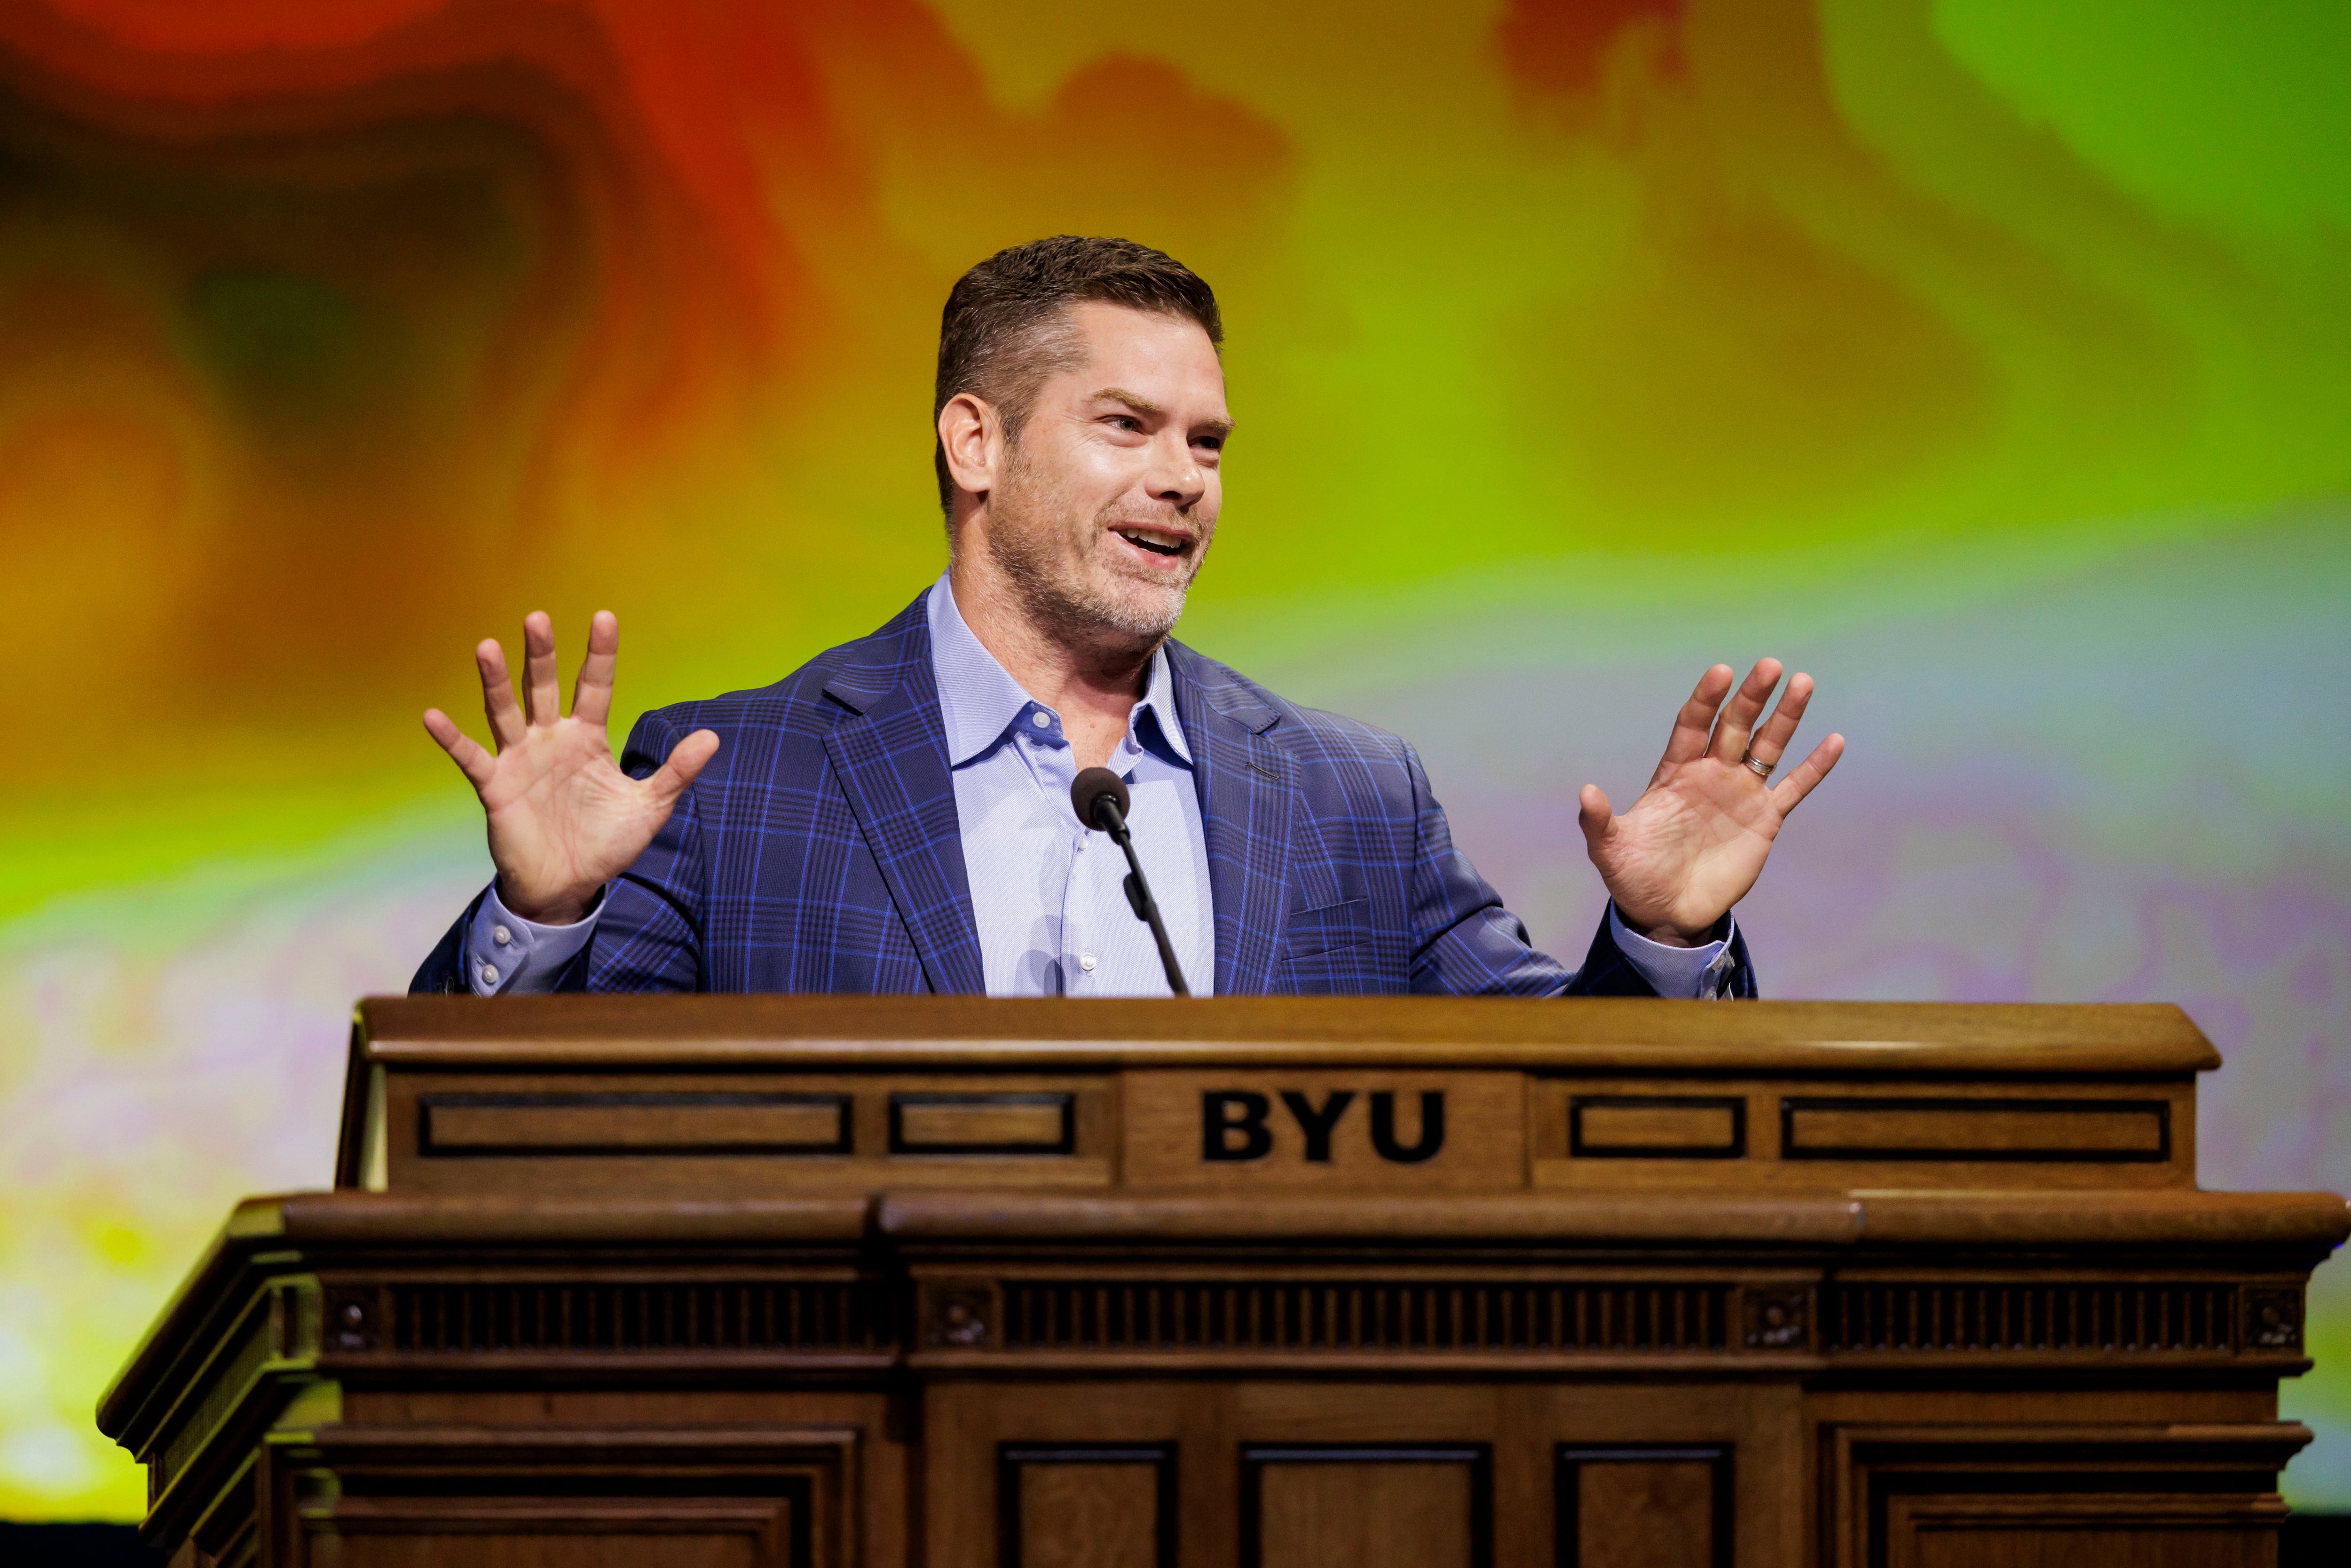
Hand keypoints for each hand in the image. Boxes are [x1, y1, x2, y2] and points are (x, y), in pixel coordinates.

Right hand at [423, 611, 718, 924]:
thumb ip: (676, 771)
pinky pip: (471, 758)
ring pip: (504, 711)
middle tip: (537, 618)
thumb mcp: (649, 807)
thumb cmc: (607, 843)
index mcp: (588, 738)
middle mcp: (551, 739)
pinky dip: (451, 739)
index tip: (603, 617)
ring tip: (487, 647)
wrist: (570, 886)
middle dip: (541, 654)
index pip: (595, 686)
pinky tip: (433, 716)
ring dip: (495, 681)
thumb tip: (713, 738)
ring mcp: (520, 759)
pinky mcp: (496, 786)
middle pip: (543, 687)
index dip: (599, 654)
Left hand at [1578, 659, 1842, 944]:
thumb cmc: (1634, 877)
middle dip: (1751, 697)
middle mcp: (1711, 774)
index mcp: (1675, 773)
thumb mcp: (1610, 850)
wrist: (1667, 913)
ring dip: (1785, 716)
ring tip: (1803, 682)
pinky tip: (1834, 741)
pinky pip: (1793, 788)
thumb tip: (1586, 793)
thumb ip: (1599, 821)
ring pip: (1767, 746)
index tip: (1720, 672)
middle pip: (1734, 725)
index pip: (1692, 725)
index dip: (1706, 700)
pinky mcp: (1764, 819)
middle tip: (1769, 665)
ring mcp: (1740, 793)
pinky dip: (1814, 767)